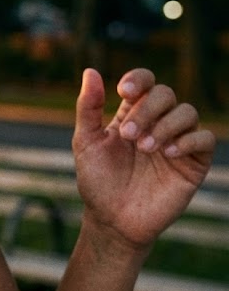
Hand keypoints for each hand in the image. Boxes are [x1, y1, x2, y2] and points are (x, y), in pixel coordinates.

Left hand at [72, 68, 214, 250]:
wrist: (113, 219)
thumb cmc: (97, 181)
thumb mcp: (86, 142)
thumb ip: (88, 107)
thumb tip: (90, 71)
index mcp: (131, 115)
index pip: (144, 83)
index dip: (138, 79)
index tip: (125, 91)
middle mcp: (156, 123)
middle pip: (165, 93)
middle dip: (147, 109)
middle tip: (129, 135)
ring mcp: (177, 141)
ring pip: (187, 112)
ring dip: (166, 125)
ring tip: (146, 148)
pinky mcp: (193, 163)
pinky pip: (205, 139)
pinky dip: (188, 140)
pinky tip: (168, 154)